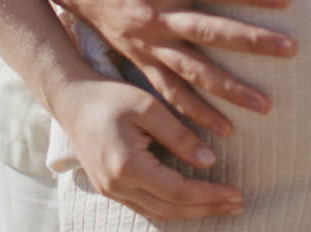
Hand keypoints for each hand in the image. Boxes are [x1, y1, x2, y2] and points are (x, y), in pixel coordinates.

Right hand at [48, 0, 296, 137]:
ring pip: (193, 71)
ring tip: (266, 105)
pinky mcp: (140, 61)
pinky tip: (224, 132)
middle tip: (291, 51)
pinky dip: (195, 114)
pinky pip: (170, 92)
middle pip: (209, 31)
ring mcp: (147, 43)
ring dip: (229, 90)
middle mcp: (155, 15)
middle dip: (251, 42)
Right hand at [51, 76, 244, 220]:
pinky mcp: (110, 188)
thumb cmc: (110, 97)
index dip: (211, 195)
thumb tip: (209, 161)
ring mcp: (111, 191)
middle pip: (171, 210)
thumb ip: (179, 135)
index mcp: (128, 166)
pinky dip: (173, 209)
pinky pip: (147, 208)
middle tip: (239, 204)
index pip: (179, 192)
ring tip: (221, 206)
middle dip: (208, 209)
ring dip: (193, 213)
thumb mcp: (148, 107)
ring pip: (159, 214)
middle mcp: (117, 186)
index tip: (238, 192)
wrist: (72, 100)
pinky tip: (191, 202)